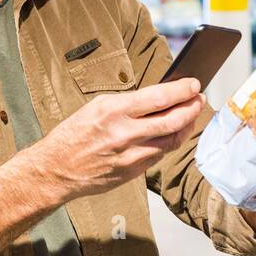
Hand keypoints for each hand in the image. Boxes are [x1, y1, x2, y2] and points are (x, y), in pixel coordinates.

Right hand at [35, 77, 205, 200]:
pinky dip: (170, 141)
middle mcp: (124, 133)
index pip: (159, 97)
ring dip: (187, 125)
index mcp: (114, 110)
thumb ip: (128, 104)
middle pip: (173, 119)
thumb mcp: (97, 107)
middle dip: (192, 107)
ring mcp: (130, 155)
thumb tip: (159, 97)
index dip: (182, 90)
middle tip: (199, 98)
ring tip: (192, 115)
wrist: (56, 169)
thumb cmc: (74, 134)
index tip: (193, 84)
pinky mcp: (132, 171)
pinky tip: (174, 133)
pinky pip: (160, 154)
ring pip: (171, 140)